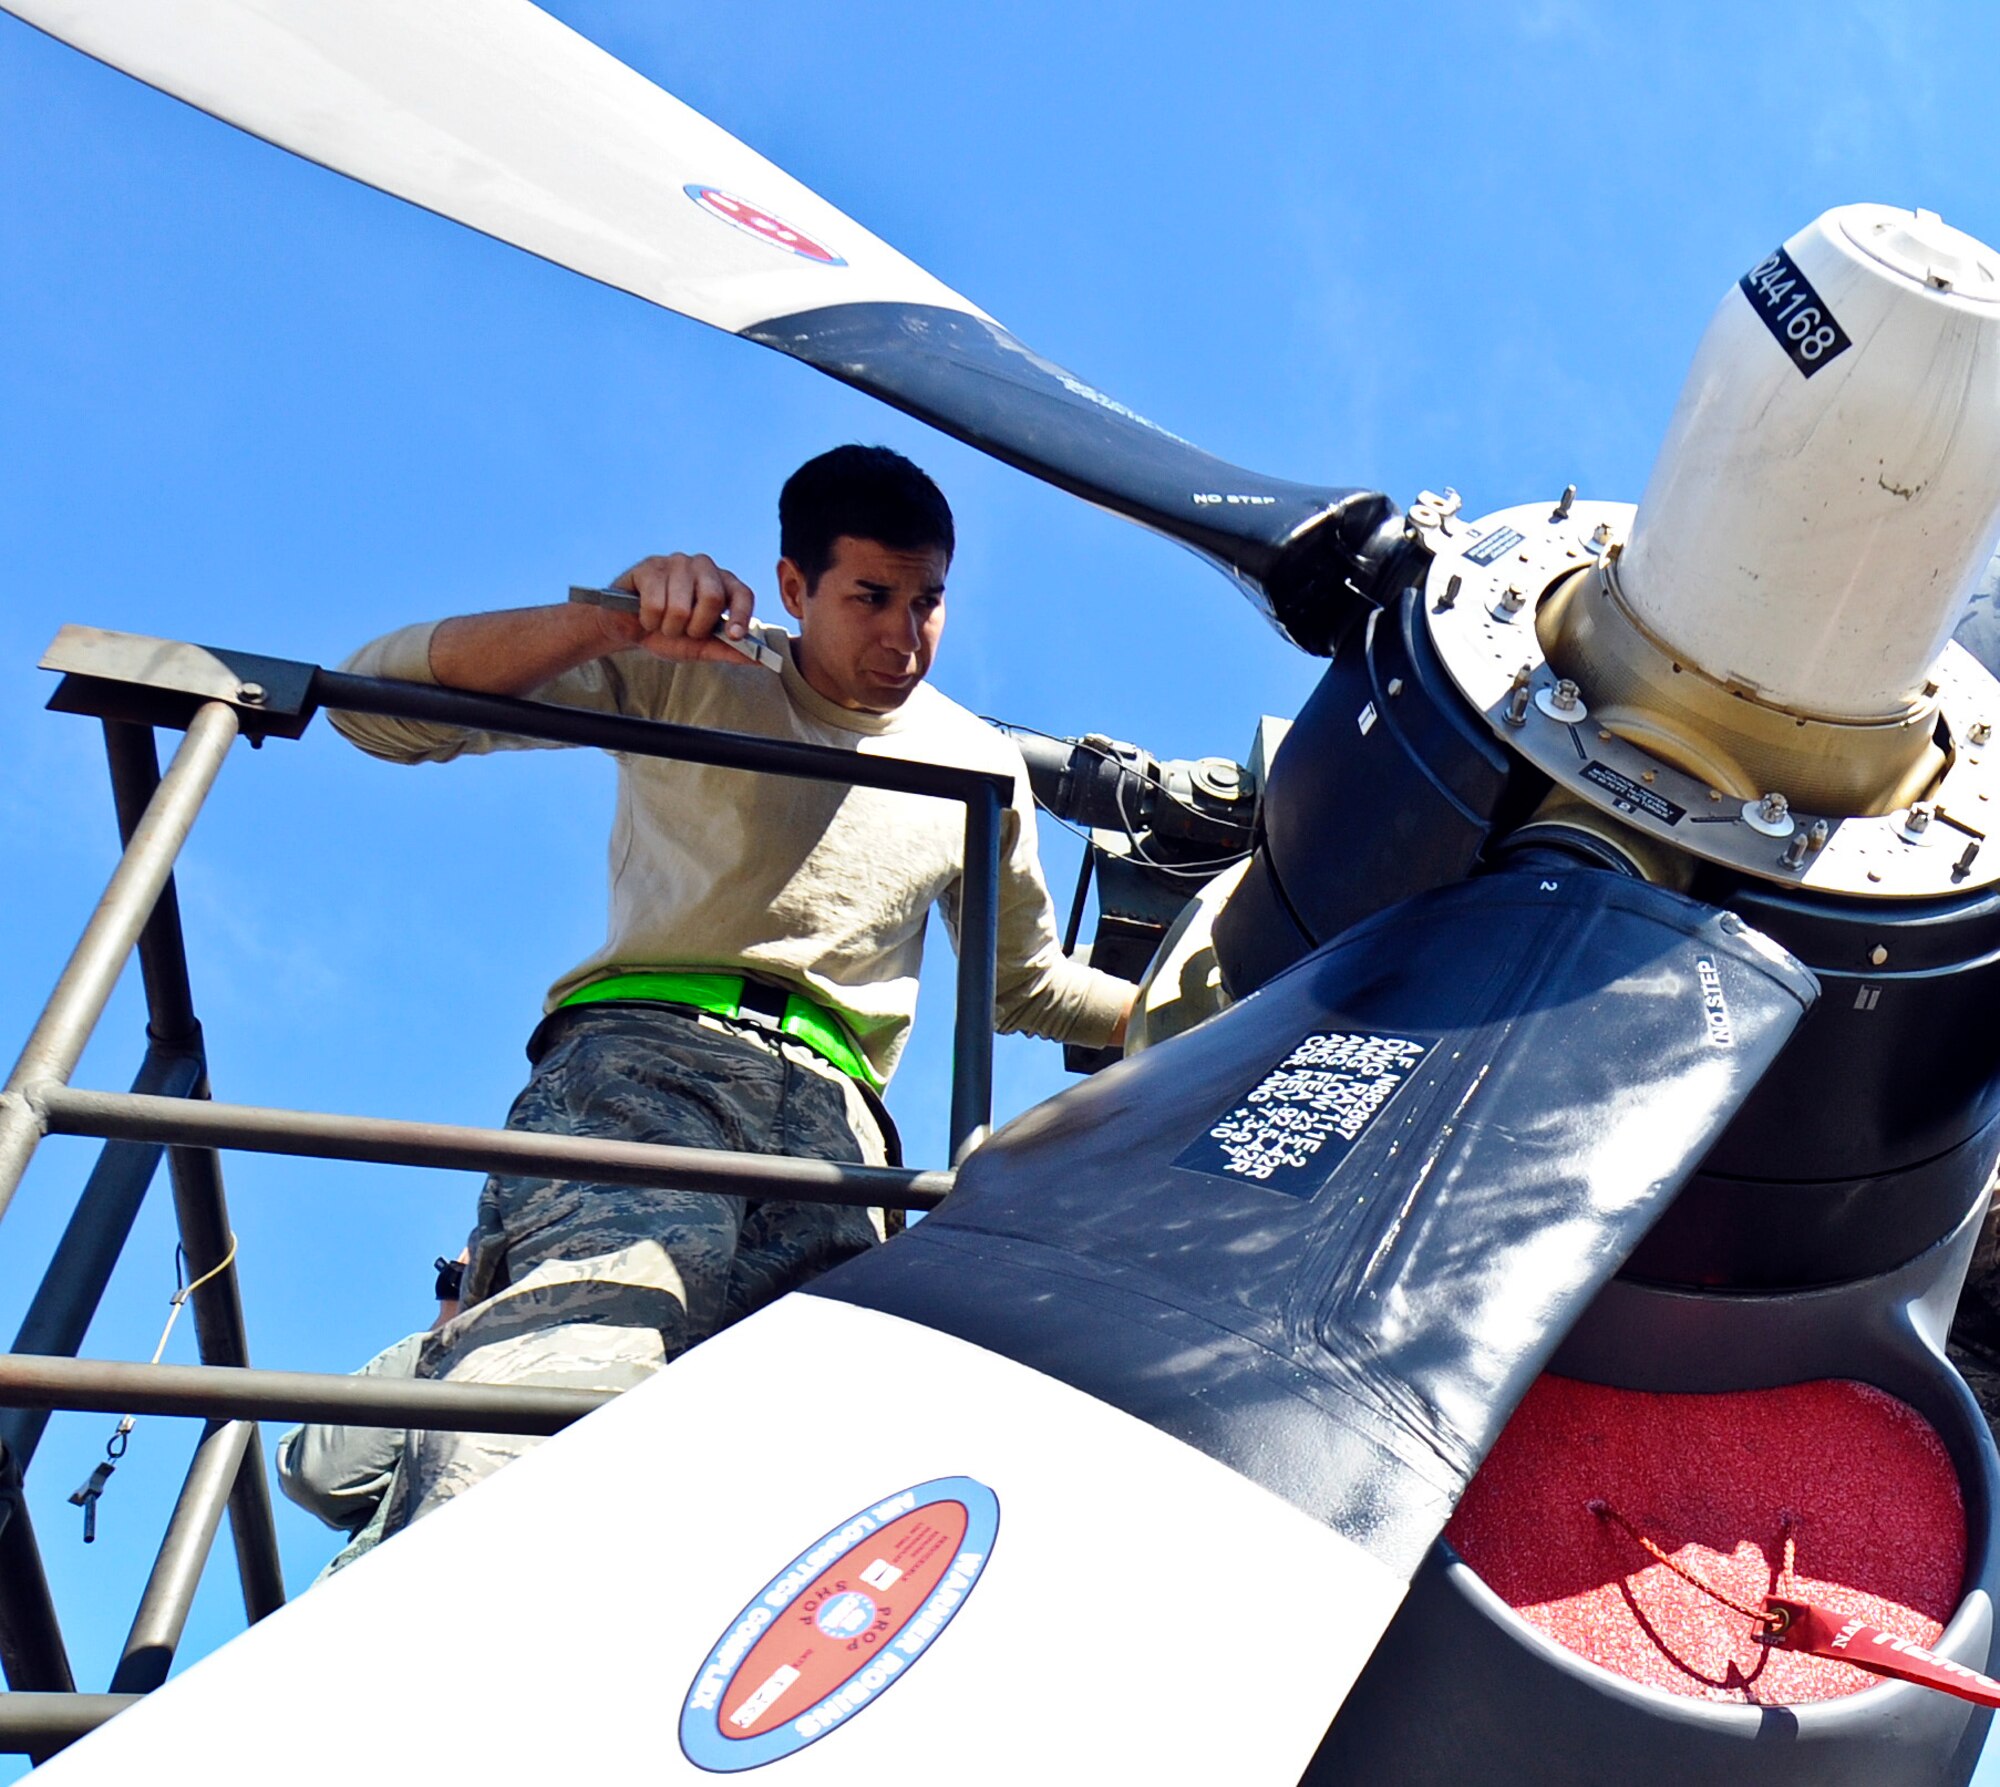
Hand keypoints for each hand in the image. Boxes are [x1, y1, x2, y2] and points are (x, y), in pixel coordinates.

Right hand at [606, 553, 755, 663]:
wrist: (629, 628)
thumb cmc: (667, 633)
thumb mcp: (700, 647)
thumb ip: (728, 651)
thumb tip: (761, 662)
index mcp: (721, 583)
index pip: (742, 593)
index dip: (741, 615)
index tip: (733, 636)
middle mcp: (702, 567)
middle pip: (712, 597)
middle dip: (695, 627)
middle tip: (683, 631)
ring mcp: (675, 563)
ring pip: (681, 605)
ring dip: (669, 627)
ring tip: (662, 624)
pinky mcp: (648, 567)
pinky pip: (655, 603)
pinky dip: (649, 620)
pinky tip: (646, 616)